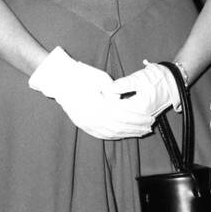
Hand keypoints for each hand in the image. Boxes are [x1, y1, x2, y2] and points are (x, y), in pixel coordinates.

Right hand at [28, 47, 154, 138]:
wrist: (60, 81)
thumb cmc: (82, 76)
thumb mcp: (101, 80)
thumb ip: (114, 93)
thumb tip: (121, 102)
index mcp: (99, 105)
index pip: (125, 116)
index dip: (139, 119)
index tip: (150, 118)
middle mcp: (93, 117)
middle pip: (120, 127)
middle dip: (137, 128)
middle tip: (150, 126)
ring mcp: (87, 123)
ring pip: (111, 133)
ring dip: (128, 133)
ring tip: (141, 132)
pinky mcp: (83, 125)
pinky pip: (101, 134)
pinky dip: (114, 135)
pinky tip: (123, 134)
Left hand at [109, 61, 180, 117]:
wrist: (174, 82)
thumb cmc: (158, 78)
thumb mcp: (139, 78)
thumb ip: (122, 84)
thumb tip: (107, 90)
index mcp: (140, 107)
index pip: (117, 108)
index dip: (107, 100)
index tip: (101, 92)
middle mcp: (142, 117)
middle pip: (118, 117)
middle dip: (109, 107)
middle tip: (102, 96)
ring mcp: (144, 119)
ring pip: (123, 121)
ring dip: (114, 113)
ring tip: (108, 101)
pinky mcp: (145, 118)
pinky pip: (129, 121)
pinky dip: (121, 116)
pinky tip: (116, 108)